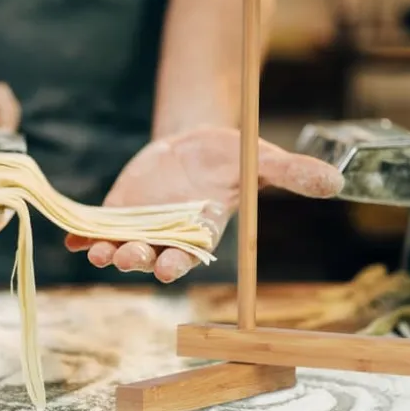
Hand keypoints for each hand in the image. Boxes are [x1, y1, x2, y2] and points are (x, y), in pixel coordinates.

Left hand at [65, 126, 343, 283]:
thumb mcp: (261, 160)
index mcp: (203, 229)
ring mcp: (143, 225)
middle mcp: (171, 235)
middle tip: (129, 257)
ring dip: (109, 251)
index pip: (191, 254)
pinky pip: (101, 227)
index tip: (169, 266)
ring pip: (124, 246)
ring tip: (97, 249)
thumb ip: (292, 173)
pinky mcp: (120, 211)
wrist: (195, 144)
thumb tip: (337, 182)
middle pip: (153, 255)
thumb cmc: (230, 155)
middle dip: (139, 258)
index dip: (179, 261)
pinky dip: (85, 234)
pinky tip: (71, 237)